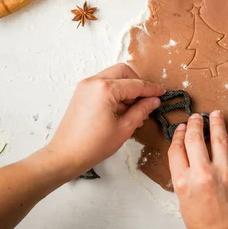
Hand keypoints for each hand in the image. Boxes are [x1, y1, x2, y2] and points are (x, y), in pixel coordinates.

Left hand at [46, 63, 164, 178]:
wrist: (64, 156)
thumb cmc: (94, 145)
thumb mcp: (124, 128)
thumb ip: (141, 110)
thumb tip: (154, 100)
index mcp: (105, 88)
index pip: (135, 84)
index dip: (152, 89)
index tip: (163, 92)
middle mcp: (94, 82)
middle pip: (124, 72)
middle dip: (138, 83)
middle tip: (147, 100)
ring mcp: (86, 86)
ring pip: (114, 77)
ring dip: (127, 89)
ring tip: (135, 110)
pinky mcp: (82, 93)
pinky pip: (104, 85)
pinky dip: (116, 93)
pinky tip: (122, 111)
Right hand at [168, 111, 227, 228]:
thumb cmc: (203, 225)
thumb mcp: (183, 199)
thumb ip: (184, 175)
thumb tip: (189, 153)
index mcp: (183, 182)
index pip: (177, 149)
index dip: (178, 135)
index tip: (180, 129)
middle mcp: (203, 174)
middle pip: (195, 139)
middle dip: (194, 124)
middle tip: (195, 117)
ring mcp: (224, 172)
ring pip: (218, 139)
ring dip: (216, 123)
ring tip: (215, 114)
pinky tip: (225, 134)